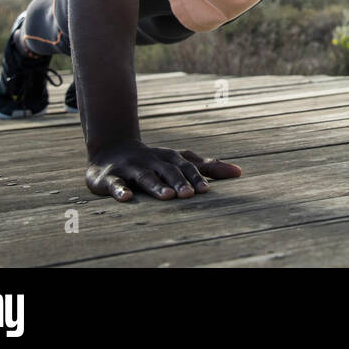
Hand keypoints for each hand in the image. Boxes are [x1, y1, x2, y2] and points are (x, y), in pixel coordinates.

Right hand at [86, 140, 241, 201]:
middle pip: (167, 171)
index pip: (186, 166)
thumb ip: (207, 167)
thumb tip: (239, 172)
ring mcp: (130, 168)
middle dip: (179, 182)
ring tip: (167, 196)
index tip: (207, 189)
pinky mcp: (109, 178)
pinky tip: (128, 198)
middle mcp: (152, 160)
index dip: (196, 177)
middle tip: (190, 195)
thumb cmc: (155, 160)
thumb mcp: (180, 160)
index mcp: (169, 157)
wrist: (111, 149)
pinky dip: (121, 190)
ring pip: (145, 177)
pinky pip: (115, 184)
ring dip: (156, 186)